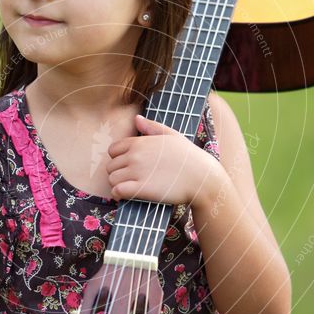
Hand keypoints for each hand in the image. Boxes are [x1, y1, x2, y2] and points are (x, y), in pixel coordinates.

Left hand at [106, 113, 222, 206]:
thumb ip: (151, 127)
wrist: (202, 178)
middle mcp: (135, 155)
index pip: (113, 150)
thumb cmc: (189, 156)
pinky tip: (128, 195)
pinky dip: (119, 194)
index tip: (130, 166)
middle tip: (132, 179)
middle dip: (118, 173)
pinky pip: (117, 191)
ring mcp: (137, 172)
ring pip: (112, 179)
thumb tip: (137, 118)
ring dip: (118, 184)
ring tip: (130, 187)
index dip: (119, 159)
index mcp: (140, 142)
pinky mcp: (140, 189)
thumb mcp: (172, 136)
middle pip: (111, 166)